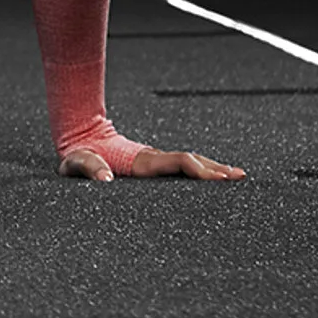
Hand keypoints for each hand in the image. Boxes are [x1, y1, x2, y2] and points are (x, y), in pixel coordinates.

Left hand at [60, 145, 245, 182]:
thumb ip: (89, 168)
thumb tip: (106, 180)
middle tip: (240, 178)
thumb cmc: (78, 155)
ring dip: (212, 168)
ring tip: (236, 177)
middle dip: (216, 169)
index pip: (178, 163)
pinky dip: (200, 171)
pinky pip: (181, 167)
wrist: (79, 137)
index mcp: (140, 161)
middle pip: (191, 160)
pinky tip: (212, 178)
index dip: (199, 170)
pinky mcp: (152, 165)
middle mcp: (152, 158)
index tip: (218, 179)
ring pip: (189, 162)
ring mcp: (154, 160)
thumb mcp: (77, 163)